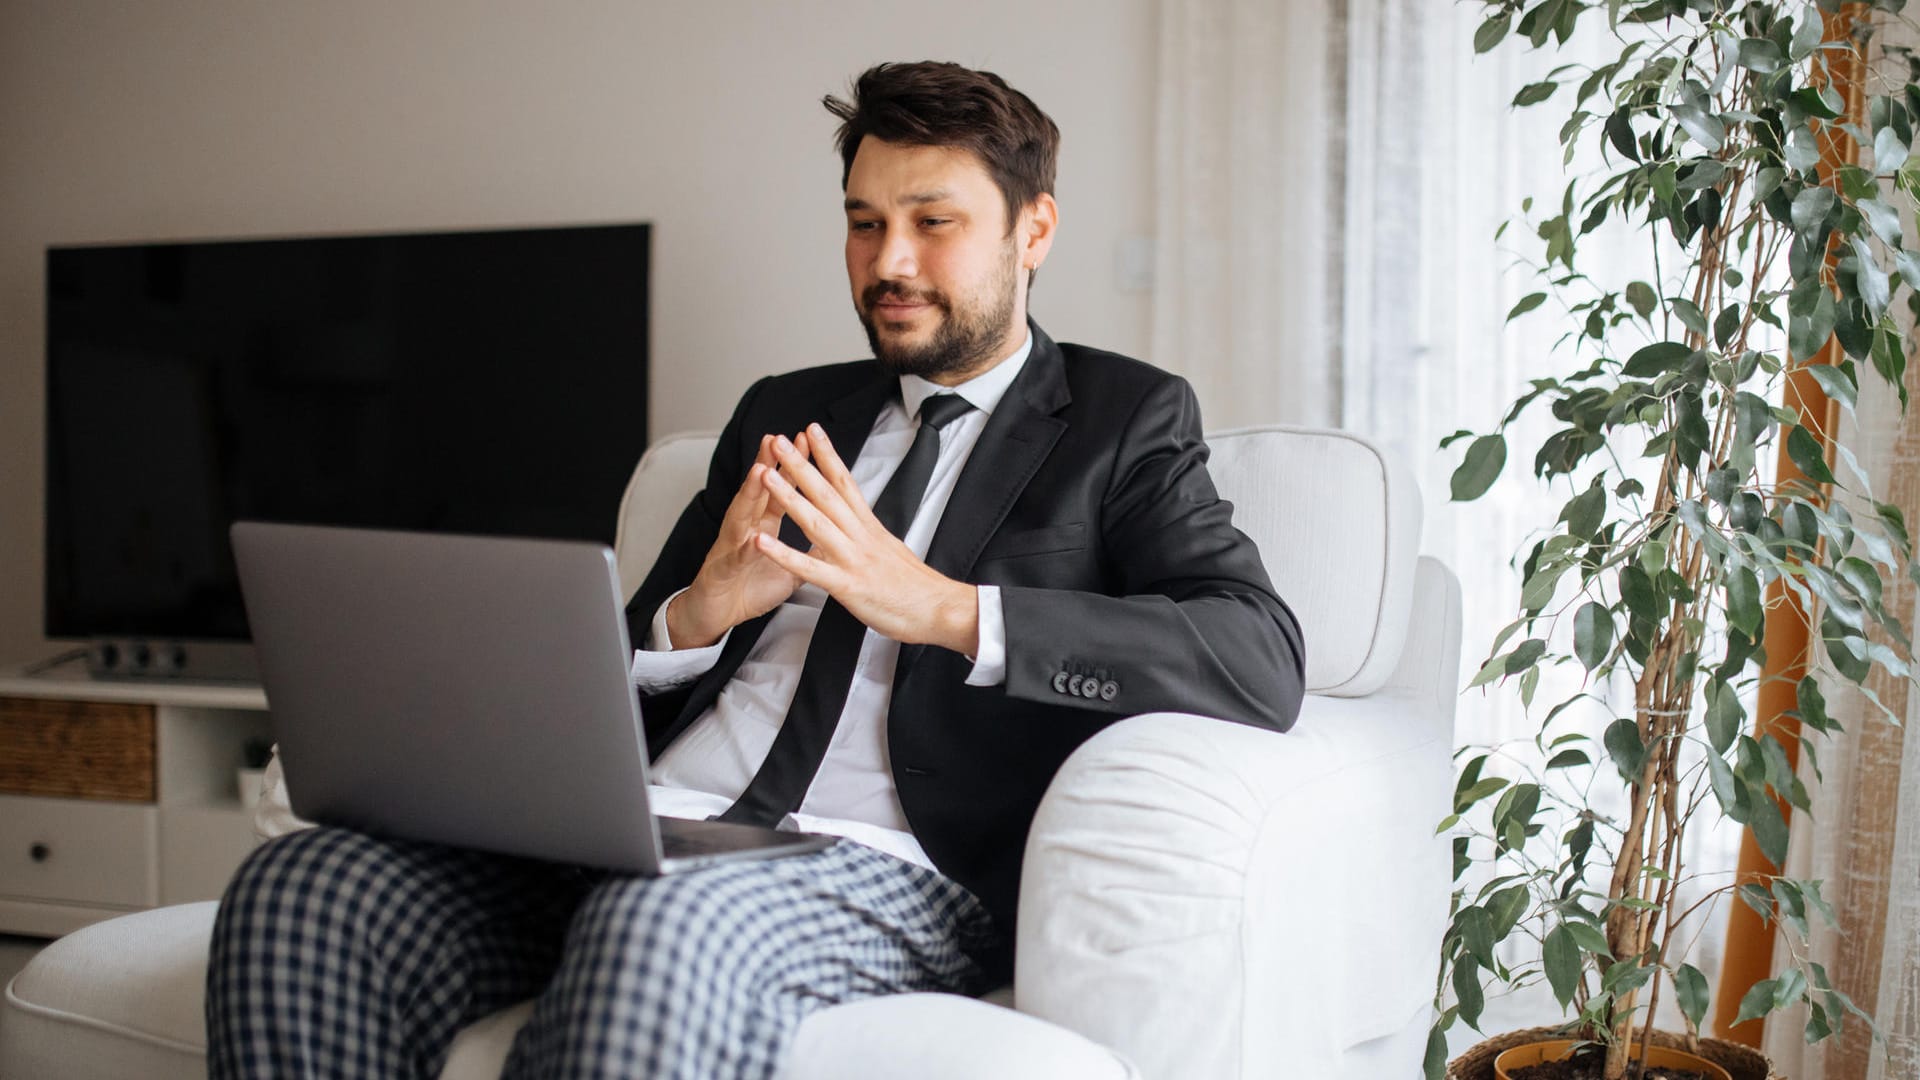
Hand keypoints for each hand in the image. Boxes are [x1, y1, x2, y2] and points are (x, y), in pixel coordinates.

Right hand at [666, 433, 807, 648]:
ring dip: (751, 493)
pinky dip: (744, 549)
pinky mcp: (722, 572)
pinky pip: (735, 559)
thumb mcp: (787, 567)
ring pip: (741, 516)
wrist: (716, 615)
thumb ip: (807, 549)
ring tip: (761, 471)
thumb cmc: (749, 588)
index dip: (794, 468)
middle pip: (758, 492)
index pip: (780, 490)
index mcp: (762, 526)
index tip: (807, 442)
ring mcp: (730, 548)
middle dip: (769, 464)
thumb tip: (832, 537)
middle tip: (779, 439)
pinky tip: (753, 538)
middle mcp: (744, 529)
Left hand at [752, 424, 979, 654]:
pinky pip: (809, 568)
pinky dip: (784, 554)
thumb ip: (870, 539)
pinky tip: (762, 542)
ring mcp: (854, 559)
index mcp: (871, 528)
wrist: (941, 609)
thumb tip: (860, 530)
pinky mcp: (848, 586)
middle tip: (779, 441)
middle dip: (801, 464)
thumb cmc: (919, 588)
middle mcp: (861, 536)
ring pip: (816, 521)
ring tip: (766, 475)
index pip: (846, 482)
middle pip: (827, 492)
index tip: (813, 431)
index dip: (828, 454)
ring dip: (789, 496)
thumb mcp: (892, 552)